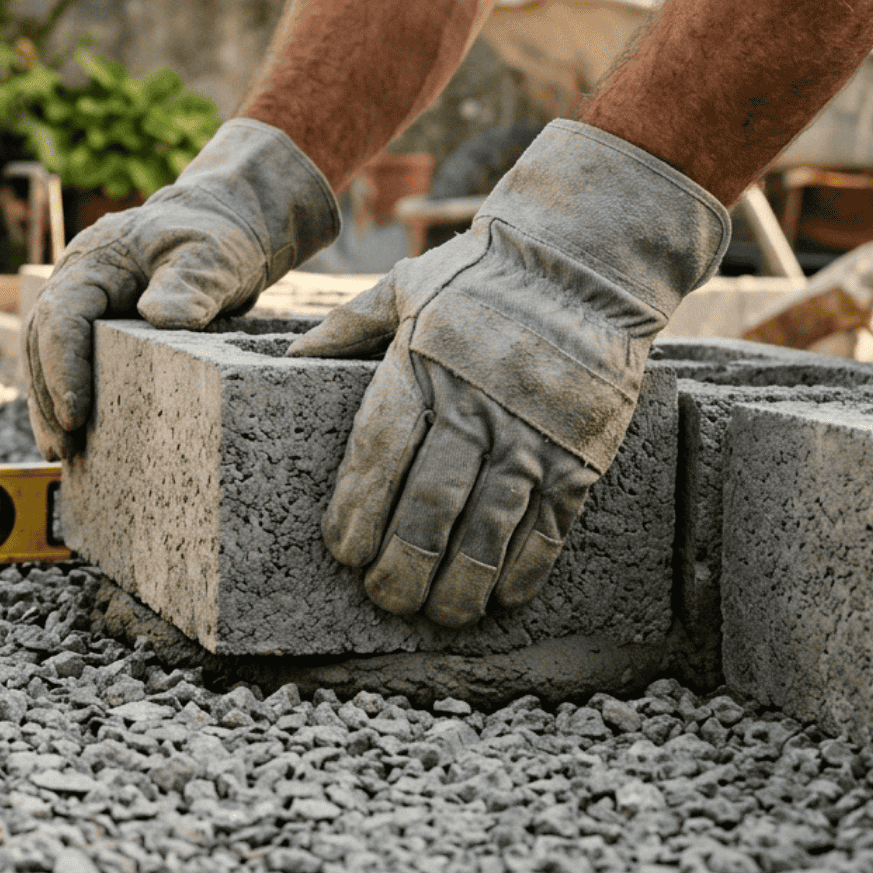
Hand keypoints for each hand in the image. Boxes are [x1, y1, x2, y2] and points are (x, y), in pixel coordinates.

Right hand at [23, 119, 341, 459]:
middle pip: (41, 343)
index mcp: (94, 262)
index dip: (63, 367)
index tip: (76, 413)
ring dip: (48, 405)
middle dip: (48, 397)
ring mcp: (82, 305)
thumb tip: (161, 317)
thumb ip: (189, 283)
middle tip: (64, 447)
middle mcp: (76, 283)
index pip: (61, 316)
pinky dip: (66, 398)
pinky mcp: (95, 327)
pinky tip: (74, 437)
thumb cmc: (214, 236)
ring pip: (45, 357)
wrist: (220, 226)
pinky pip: (69, 364)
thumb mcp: (210, 254)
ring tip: (61, 453)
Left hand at [287, 121, 728, 626]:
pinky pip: (549, 524)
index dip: (359, 509)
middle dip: (402, 562)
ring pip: (489, 526)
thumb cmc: (483, 275)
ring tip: (436, 614)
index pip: (379, 452)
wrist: (586, 257)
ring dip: (461, 580)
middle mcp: (476, 404)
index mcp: (421, 365)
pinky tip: (500, 597)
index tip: (342, 552)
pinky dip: (523, 567)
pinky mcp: (580, 451)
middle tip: (384, 597)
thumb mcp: (405, 286)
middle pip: (429, 503)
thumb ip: (346, 328)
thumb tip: (286, 358)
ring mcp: (532, 432)